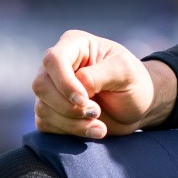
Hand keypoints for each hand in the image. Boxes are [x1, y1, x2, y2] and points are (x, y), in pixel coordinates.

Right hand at [31, 30, 174, 138]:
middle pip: (41, 85)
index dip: (64, 82)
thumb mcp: (125, 72)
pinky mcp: (51, 111)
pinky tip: (93, 130)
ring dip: (72, 123)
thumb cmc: (133, 82)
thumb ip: (100, 74)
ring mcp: (51, 89)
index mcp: (74, 45)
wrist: (136, 107)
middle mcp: (57, 66)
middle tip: (97, 112)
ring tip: (100, 126)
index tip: (84, 100)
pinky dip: (70, 132)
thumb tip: (78, 83)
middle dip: (68, 106)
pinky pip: (45, 124)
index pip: (53, 59)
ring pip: (43, 108)